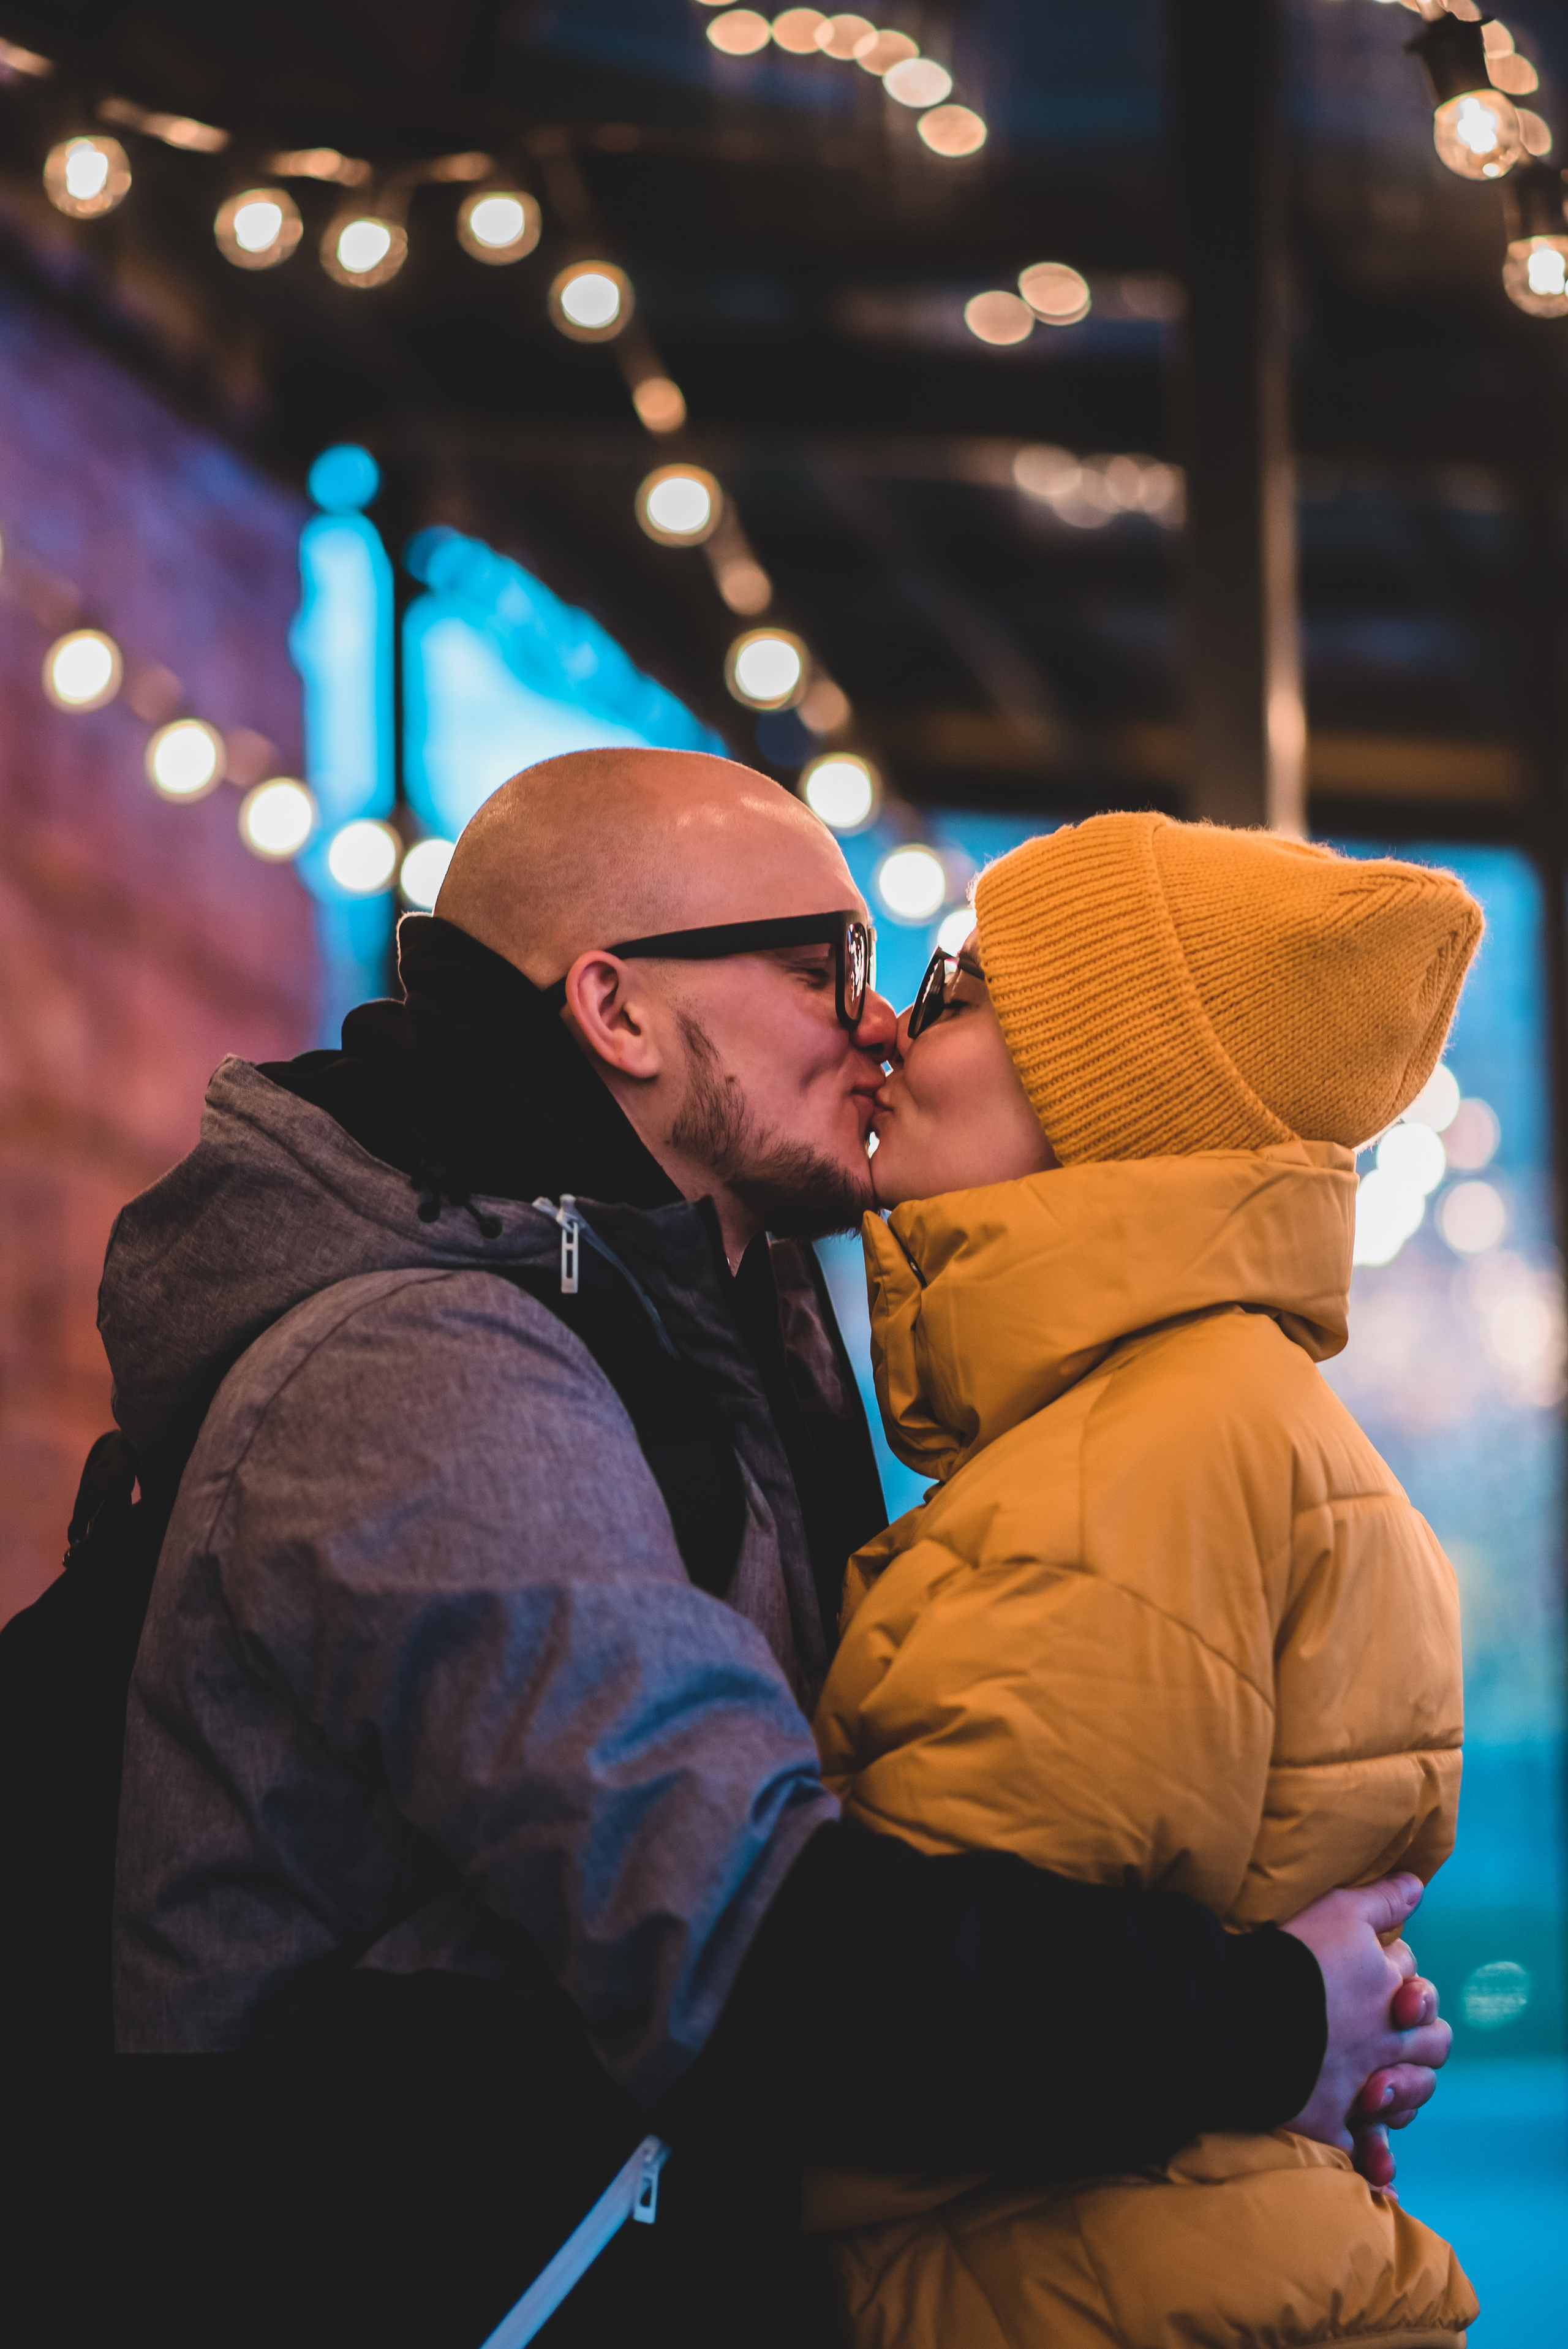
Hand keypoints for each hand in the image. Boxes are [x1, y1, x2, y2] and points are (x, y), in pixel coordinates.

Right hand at [1279, 1875, 1450, 2166]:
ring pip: (1408, 2097)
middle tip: (1392, 2032)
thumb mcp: (1338, 1910)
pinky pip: (1361, 2150)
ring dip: (1402, 2092)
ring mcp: (1360, 2086)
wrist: (1239, 2013)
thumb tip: (1418, 1886)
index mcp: (1391, 1991)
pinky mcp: (1330, 2121)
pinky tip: (1374, 2162)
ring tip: (1379, 2085)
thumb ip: (1382, 1900)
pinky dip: (1371, 2159)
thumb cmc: (1289, 1954)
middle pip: (1432, 2044)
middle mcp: (1385, 2041)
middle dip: (1420, 2038)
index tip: (1377, 1973)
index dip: (1401, 1976)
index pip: (1416, 1981)